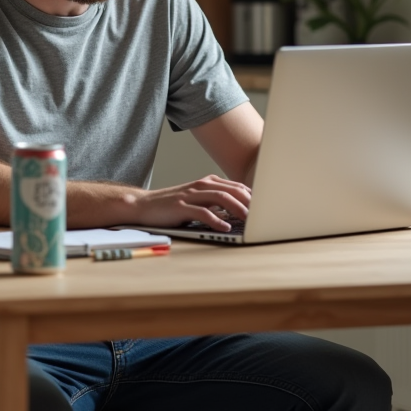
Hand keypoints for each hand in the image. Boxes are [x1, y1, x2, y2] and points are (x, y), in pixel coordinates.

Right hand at [126, 175, 251, 231]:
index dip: (253, 197)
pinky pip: (203, 212)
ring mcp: (191, 195)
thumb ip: (216, 203)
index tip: (265, 208)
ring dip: (237, 209)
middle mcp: (201, 186)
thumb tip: (240, 213)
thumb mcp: (198, 201)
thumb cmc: (173, 206)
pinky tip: (225, 227)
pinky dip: (216, 220)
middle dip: (250, 202)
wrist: (145, 205)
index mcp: (208, 183)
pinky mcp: (181, 206)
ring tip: (249, 219)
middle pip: (232, 190)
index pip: (237, 187)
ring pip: (220, 198)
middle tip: (263, 214)